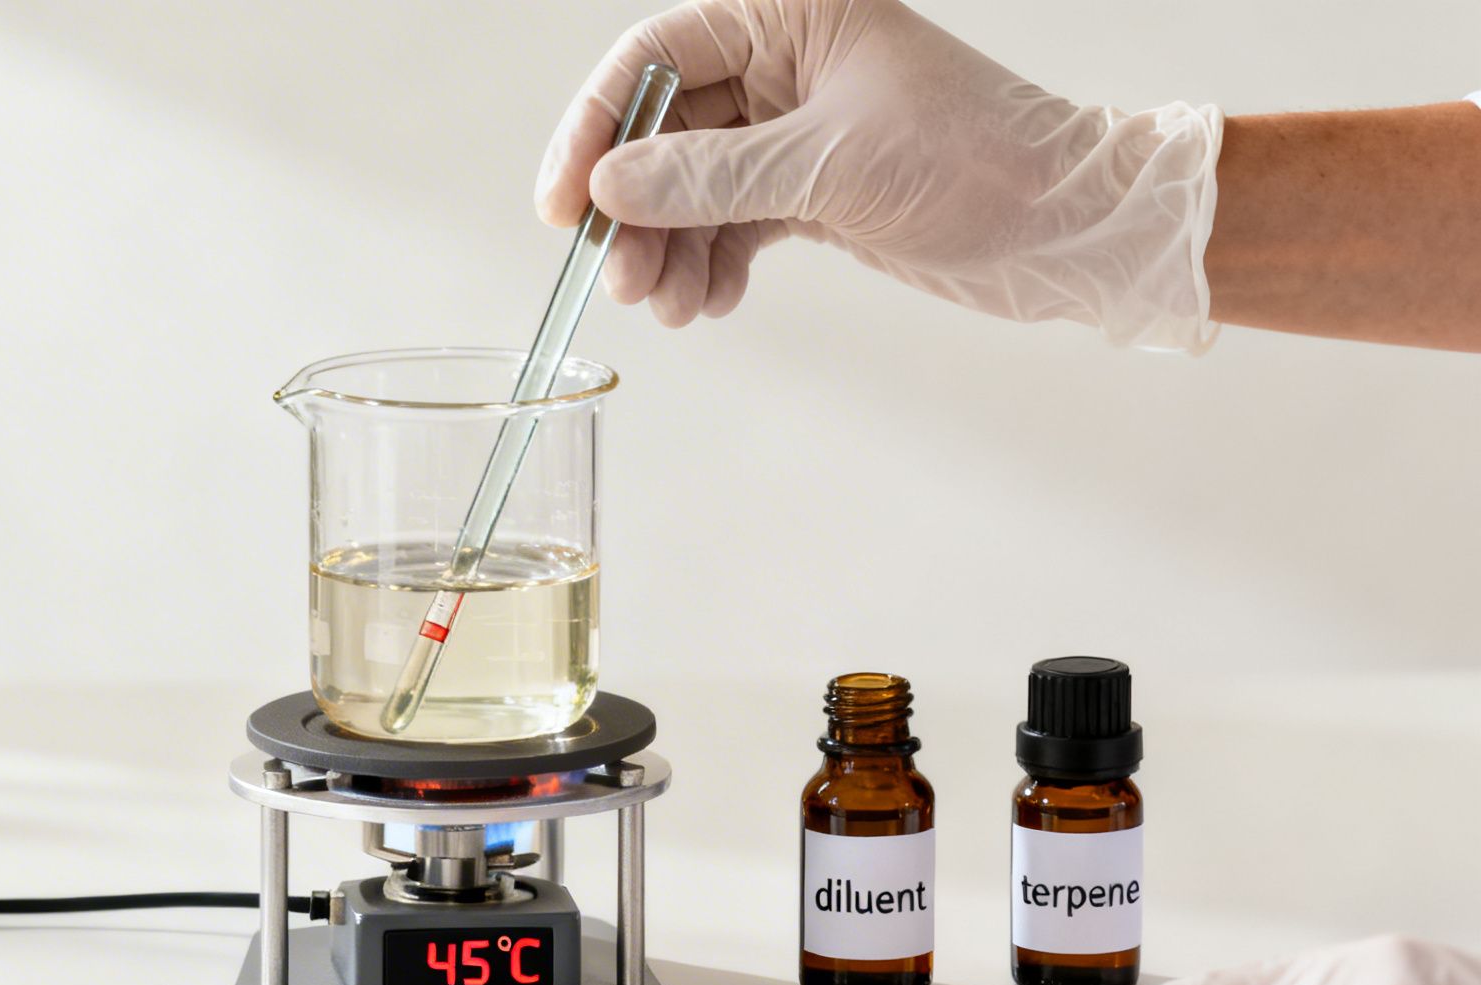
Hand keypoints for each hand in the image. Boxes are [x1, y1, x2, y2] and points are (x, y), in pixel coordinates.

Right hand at [535, 0, 1220, 347]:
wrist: (1068, 226)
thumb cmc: (980, 161)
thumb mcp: (830, 166)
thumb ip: (710, 176)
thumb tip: (609, 189)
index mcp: (789, 15)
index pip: (656, 57)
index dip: (598, 128)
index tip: (565, 203)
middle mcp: (784, 63)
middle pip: (663, 132)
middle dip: (636, 211)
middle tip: (622, 278)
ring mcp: (794, 129)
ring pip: (690, 189)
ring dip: (670, 252)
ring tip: (671, 307)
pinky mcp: (810, 188)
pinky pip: (728, 224)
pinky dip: (712, 265)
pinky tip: (713, 301)